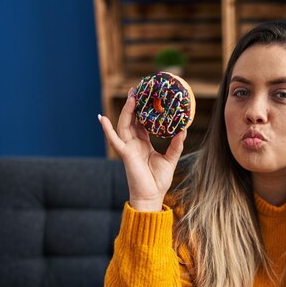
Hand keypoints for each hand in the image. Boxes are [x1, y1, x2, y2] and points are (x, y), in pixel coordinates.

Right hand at [98, 87, 186, 211]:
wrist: (151, 197)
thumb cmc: (159, 181)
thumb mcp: (170, 159)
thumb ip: (176, 145)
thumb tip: (184, 130)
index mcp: (143, 144)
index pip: (142, 123)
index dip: (143, 110)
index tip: (147, 97)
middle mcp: (134, 144)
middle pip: (132, 120)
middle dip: (133, 105)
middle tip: (137, 89)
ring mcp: (128, 148)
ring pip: (125, 125)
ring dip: (126, 111)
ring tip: (131, 96)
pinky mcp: (125, 154)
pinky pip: (114, 140)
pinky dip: (107, 130)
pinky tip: (102, 118)